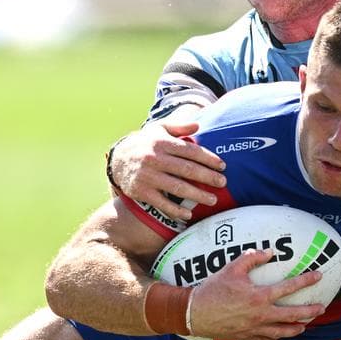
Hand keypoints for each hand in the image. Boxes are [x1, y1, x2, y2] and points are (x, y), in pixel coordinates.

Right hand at [109, 121, 227, 221]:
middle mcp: (154, 159)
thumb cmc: (145, 143)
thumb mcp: (158, 130)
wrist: (117, 159)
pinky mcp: (141, 191)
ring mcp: (147, 176)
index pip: (189, 151)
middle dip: (207, 177)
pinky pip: (161, 203)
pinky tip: (189, 213)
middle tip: (223, 183)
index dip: (208, 158)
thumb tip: (198, 126)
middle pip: (186, 169)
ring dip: (197, 195)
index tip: (222, 166)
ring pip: (177, 187)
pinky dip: (175, 210)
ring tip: (212, 200)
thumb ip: (178, 128)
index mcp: (161, 143)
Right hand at [187, 249, 325, 339]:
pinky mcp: (247, 338)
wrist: (195, 312)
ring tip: (304, 325)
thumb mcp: (232, 268)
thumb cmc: (213, 289)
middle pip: (294, 315)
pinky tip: (279, 339)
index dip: (306, 280)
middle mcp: (262, 315)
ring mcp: (255, 329)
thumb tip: (270, 251)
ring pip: (283, 332)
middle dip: (310, 312)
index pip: (290, 287)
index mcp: (260, 296)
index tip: (319, 276)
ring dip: (297, 329)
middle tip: (321, 308)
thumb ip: (252, 259)